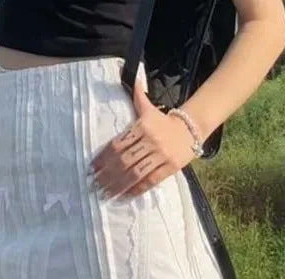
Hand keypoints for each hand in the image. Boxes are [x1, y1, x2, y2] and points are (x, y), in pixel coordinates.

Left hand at [89, 77, 197, 199]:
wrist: (192, 127)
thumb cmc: (163, 121)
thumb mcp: (149, 108)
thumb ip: (137, 96)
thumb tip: (131, 77)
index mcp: (142, 127)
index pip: (117, 145)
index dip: (103, 158)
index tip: (92, 169)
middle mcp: (151, 141)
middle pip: (124, 161)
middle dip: (108, 175)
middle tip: (95, 185)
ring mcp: (161, 155)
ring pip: (136, 173)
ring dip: (119, 185)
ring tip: (106, 194)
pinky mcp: (171, 167)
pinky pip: (151, 181)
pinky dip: (137, 189)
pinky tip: (125, 195)